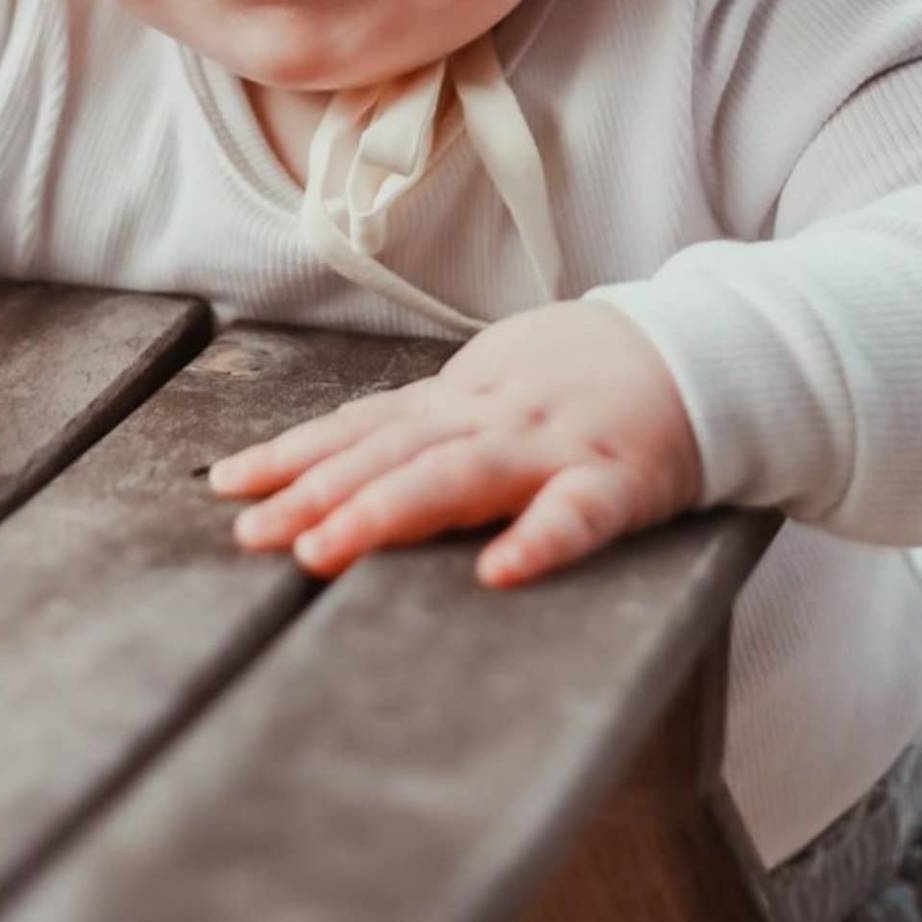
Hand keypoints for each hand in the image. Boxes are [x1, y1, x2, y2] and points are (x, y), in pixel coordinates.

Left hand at [208, 300, 702, 588]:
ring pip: (460, 476)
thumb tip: (334, 459)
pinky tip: (502, 572)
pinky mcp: (619, 478)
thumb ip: (424, 426)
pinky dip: (541, 540)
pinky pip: (578, 513)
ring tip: (326, 550)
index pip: (361, 426)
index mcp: (459, 400)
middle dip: (317, 492)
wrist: (694, 349)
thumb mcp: (492, 388)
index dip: (292, 454)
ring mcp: (552, 443)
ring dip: (388, 511)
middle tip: (254, 534)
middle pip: (392, 452)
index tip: (226, 486)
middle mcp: (492, 415)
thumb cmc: (581, 377)